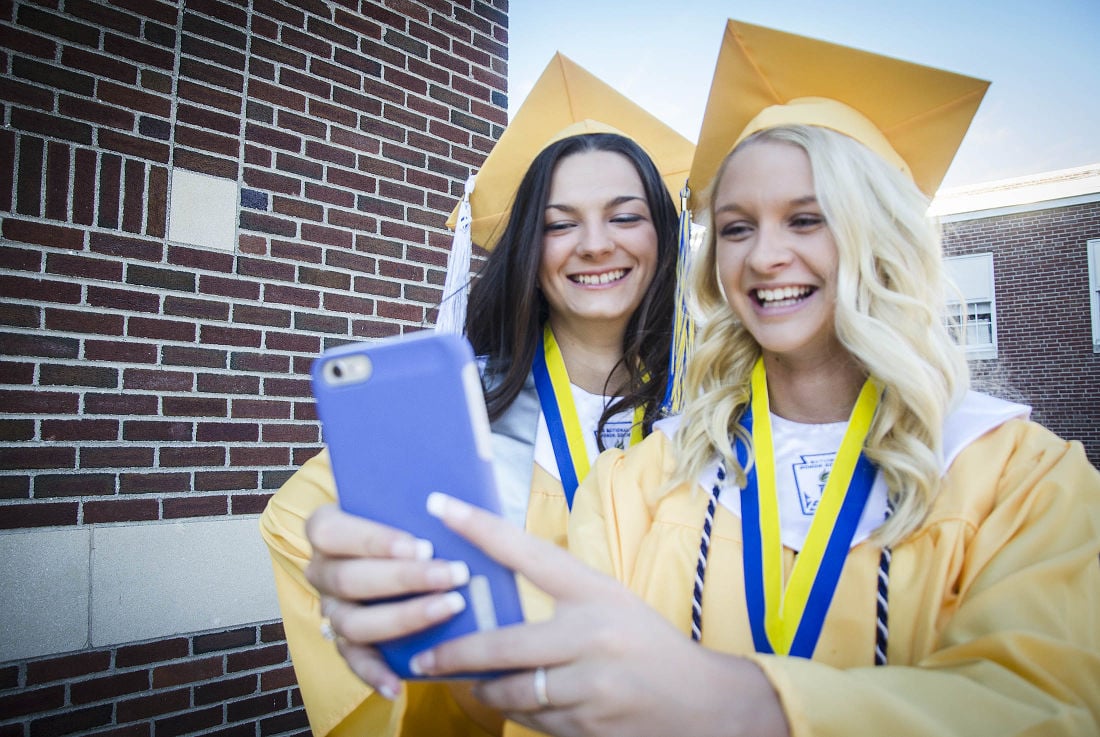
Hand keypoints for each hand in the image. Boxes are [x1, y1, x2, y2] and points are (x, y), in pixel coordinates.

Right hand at [303, 503, 471, 697]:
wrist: (408, 548)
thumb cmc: (409, 518)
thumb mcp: (410, 501)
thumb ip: (424, 501)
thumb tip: (461, 495)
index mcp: (326, 528)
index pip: (332, 532)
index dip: (374, 540)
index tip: (422, 545)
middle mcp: (322, 570)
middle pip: (349, 579)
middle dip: (404, 579)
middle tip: (453, 574)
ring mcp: (332, 608)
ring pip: (353, 622)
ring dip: (403, 618)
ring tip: (450, 608)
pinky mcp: (345, 641)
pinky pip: (354, 661)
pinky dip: (375, 674)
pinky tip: (399, 684)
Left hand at [410, 493, 789, 736]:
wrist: (705, 705)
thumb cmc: (649, 645)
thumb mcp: (612, 602)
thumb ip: (560, 595)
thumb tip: (494, 587)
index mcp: (596, 593)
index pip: (528, 553)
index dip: (481, 528)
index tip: (440, 506)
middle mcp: (591, 636)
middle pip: (502, 645)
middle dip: (456, 654)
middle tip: (426, 656)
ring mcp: (590, 688)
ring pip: (513, 692)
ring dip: (485, 690)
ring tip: (469, 683)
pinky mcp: (589, 728)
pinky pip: (535, 722)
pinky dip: (519, 714)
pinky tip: (516, 705)